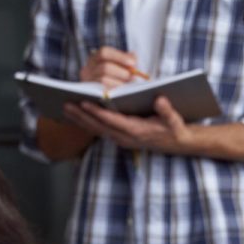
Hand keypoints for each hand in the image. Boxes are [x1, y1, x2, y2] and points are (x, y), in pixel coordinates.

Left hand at [63, 96, 194, 154]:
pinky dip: (86, 123)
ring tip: (65, 108)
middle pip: (98, 126)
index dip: (97, 112)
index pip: (112, 121)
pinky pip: (99, 130)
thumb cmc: (175, 129)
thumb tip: (160, 100)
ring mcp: (121, 139)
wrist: (178, 144)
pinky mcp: (119, 137)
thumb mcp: (175, 120)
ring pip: (96, 130)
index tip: (84, 102)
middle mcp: (125, 137)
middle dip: (81, 116)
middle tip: (65, 104)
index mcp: (136, 131)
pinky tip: (76, 116)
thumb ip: (167, 111)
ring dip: (80, 120)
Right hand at [78, 46, 142, 89]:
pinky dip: (115, 92)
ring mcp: (87, 82)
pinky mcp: (90, 94)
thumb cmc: (114, 76)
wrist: (101, 94)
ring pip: (104, 80)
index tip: (133, 63)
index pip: (104, 52)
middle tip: (133, 77)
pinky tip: (123, 92)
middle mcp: (88, 69)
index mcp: (94, 58)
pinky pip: (103, 92)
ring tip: (129, 85)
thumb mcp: (119, 65)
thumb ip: (127, 59)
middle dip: (122, 72)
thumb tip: (133, 57)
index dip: (119, 57)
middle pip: (105, 68)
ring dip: (119, 83)